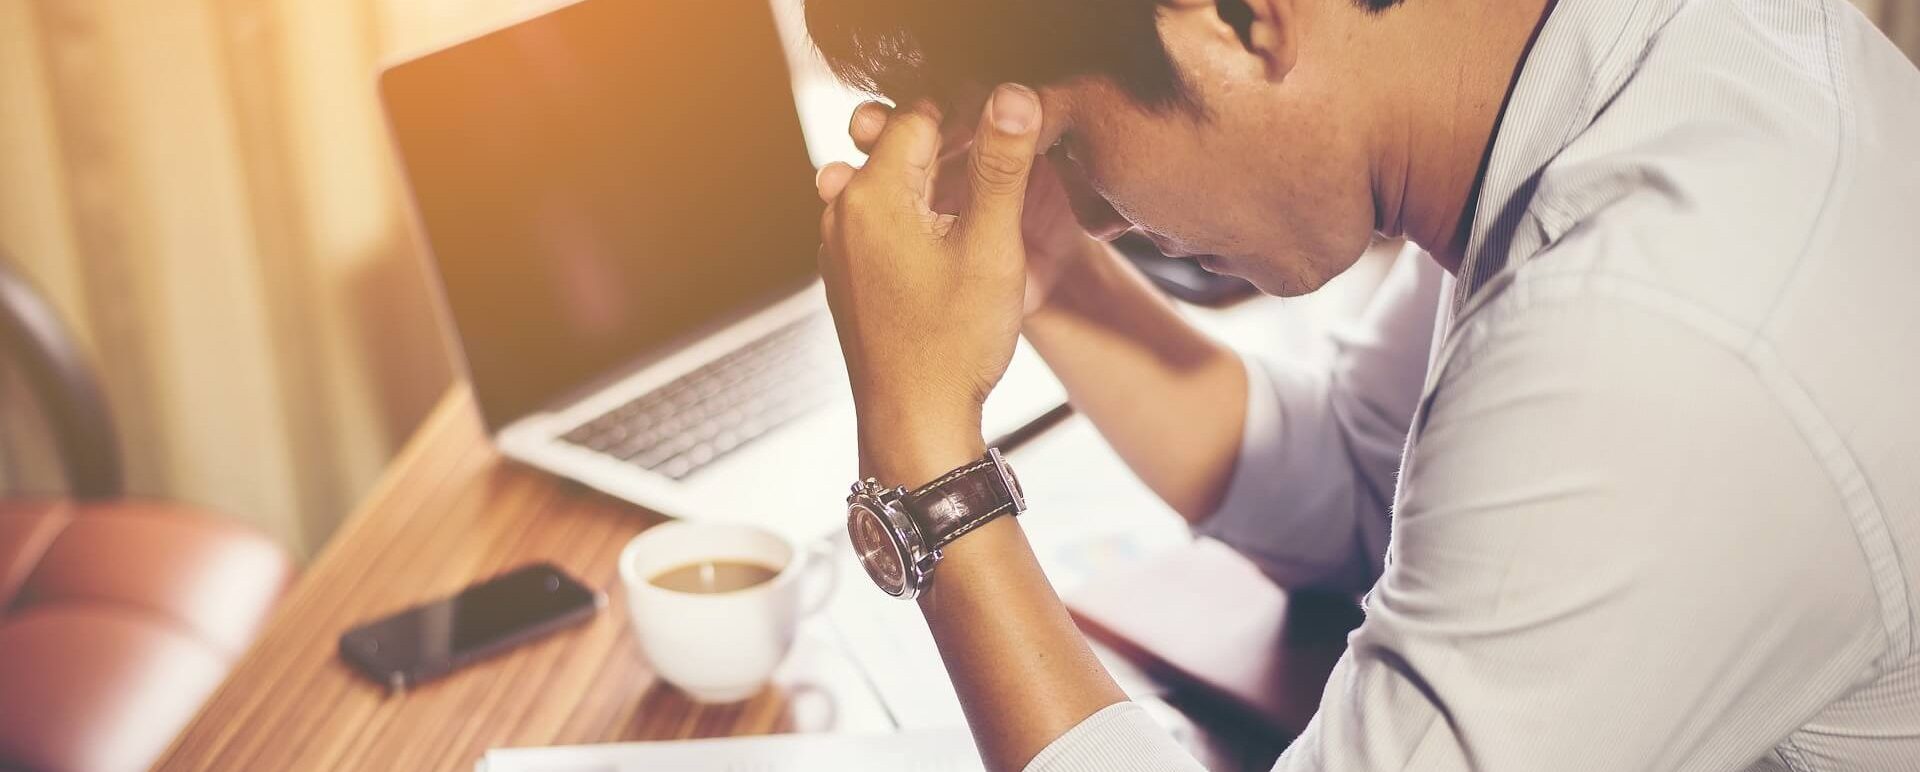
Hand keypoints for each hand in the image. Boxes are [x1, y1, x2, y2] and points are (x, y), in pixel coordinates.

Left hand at [815, 86, 1043, 481]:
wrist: (915, 422)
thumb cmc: (953, 343)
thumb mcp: (991, 247)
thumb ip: (1001, 165)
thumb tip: (1013, 95)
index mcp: (872, 194)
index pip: (922, 117)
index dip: (972, 121)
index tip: (1009, 143)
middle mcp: (842, 211)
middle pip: (902, 149)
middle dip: (952, 153)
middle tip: (1002, 177)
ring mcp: (839, 246)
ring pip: (892, 186)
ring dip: (935, 189)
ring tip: (981, 213)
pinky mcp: (848, 275)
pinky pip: (882, 224)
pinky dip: (916, 222)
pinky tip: (951, 248)